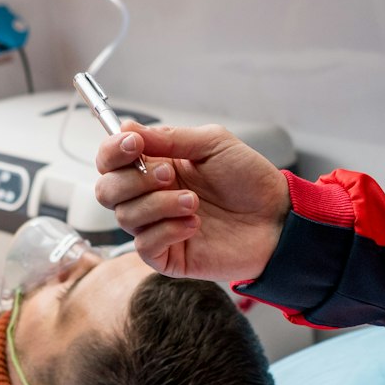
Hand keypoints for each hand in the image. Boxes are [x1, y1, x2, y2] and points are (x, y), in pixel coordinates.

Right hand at [93, 122, 288, 282]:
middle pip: (107, 190)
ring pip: (126, 216)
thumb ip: (169, 138)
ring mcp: (157, 227)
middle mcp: (150, 197)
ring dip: (158, 204)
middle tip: (170, 174)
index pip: (110, 160)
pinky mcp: (168, 256)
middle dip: (134, 179)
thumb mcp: (213, 144)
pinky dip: (167, 230)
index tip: (133, 143)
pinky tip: (194, 224)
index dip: (112, 151)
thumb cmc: (249, 180)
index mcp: (155, 166)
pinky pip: (145, 245)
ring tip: (194, 202)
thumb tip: (127, 127)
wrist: (278, 218)